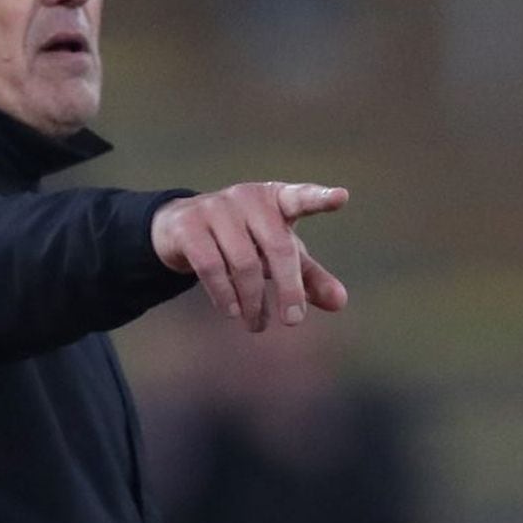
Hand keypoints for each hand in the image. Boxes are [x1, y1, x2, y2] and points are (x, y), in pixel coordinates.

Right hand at [150, 181, 348, 330]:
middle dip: (289, 289)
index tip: (341, 198)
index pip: (301, 197)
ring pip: (244, 263)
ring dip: (253, 301)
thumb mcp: (279, 254)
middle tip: (293, 321)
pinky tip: (232, 312)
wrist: (181, 227)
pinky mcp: (188, 227)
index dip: (320, 198)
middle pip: (278, 246)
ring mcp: (215, 208)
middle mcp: (247, 198)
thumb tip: (340, 302)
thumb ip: (310, 276)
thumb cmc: (245, 240)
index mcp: (276, 199)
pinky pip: (211, 267)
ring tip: (257, 325)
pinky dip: (224, 294)